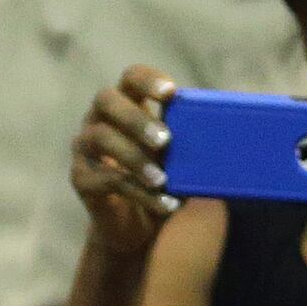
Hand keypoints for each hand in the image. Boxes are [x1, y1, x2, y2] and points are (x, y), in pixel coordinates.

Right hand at [71, 65, 177, 259]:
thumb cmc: (162, 180)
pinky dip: (139, 192)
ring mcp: (85, 146)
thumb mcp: (179, 158)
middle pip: (107, 100)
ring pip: (101, 138)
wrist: (137, 227)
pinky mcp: (81, 178)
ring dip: (135, 158)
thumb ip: (191, 141)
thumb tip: (225, 136)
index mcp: (126, 103)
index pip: (132, 78)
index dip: (149, 81)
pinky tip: (164, 204)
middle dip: (137, 118)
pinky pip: (106, 179)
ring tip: (162, 180)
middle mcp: (99, 118)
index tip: (171, 93)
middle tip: (165, 140)